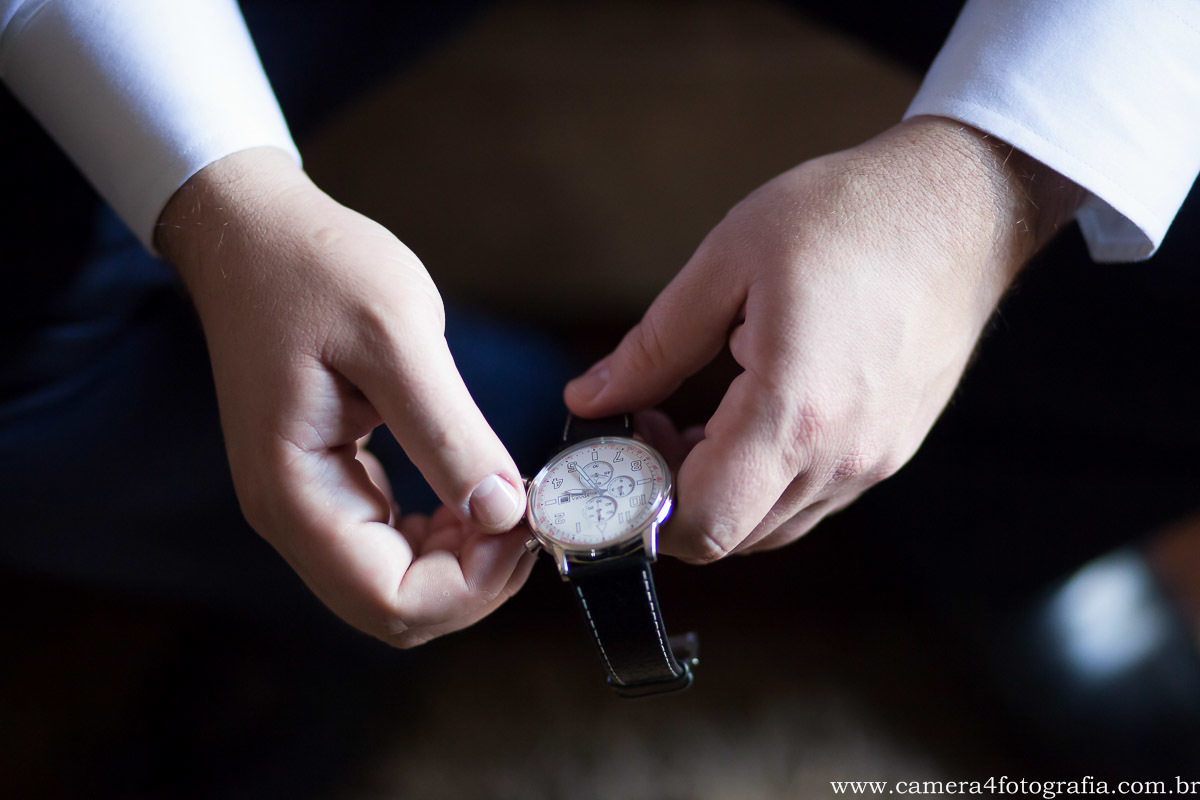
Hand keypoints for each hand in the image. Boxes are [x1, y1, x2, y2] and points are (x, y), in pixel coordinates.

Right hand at [158, 147, 531, 646]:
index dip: (470, 586)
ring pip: (394, 586)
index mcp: (296, 491)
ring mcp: (304, 504)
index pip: (389, 602)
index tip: (523, 525)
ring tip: (506, 501)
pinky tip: (472, 490)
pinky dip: (442, 537)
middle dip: (473, 581)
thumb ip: (449, 433)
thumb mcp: (396, 337)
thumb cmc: (315, 269)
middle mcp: (291, 515)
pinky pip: (388, 547)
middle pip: (393, 609)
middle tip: (526, 516)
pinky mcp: (325, 484)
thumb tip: (505, 513)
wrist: (254, 234)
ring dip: (461, 563)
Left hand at [566, 117, 1082, 561]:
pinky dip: (763, 481)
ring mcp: (873, 461)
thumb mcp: (729, 262)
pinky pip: (810, 499)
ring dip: (718, 492)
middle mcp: (841, 455)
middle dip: (672, 497)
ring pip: (770, 525)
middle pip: (731, 536)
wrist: (962, 207)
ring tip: (697, 417)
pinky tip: (750, 416)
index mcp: (794, 410)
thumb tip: (589, 400)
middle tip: (649, 425)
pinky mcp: (890, 451)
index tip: (620, 454)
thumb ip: (653, 347)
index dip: (644, 509)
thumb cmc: (849, 217)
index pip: (704, 522)